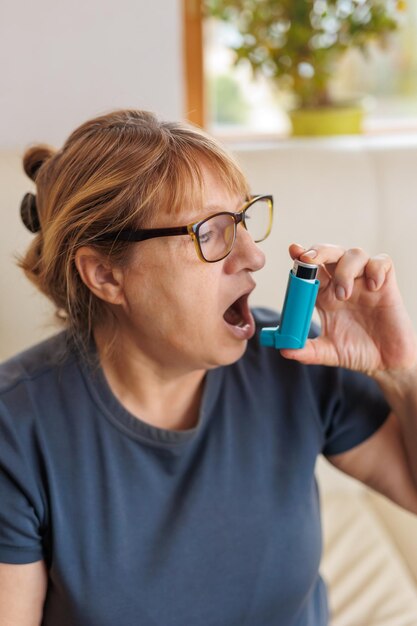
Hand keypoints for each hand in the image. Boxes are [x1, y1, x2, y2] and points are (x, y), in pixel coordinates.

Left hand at [280, 243, 416, 378]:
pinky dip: (376, 269)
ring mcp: (364, 282)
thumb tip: (285, 350)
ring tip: (344, 295)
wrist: (385, 364)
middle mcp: (343, 284)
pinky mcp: (386, 285)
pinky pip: (382, 262)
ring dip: (345, 270)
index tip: (294, 252)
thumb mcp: (328, 353)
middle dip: (319, 251)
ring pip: (354, 254)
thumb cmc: (357, 353)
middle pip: (330, 253)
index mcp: (325, 296)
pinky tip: (373, 287)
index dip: (301, 256)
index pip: (311, 269)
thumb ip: (307, 352)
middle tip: (309, 260)